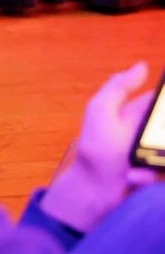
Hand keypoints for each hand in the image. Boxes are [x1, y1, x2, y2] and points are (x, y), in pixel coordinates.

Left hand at [40, 62, 156, 231]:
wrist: (95, 188)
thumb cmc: (97, 146)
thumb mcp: (102, 109)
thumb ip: (120, 86)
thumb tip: (143, 65)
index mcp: (137, 112)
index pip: (161, 101)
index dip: (164, 99)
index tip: (154, 117)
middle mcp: (150, 131)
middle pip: (164, 125)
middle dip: (159, 133)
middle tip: (131, 139)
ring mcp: (156, 153)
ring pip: (164, 147)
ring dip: (154, 157)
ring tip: (131, 164)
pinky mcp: (159, 172)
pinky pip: (163, 167)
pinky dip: (150, 174)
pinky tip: (134, 176)